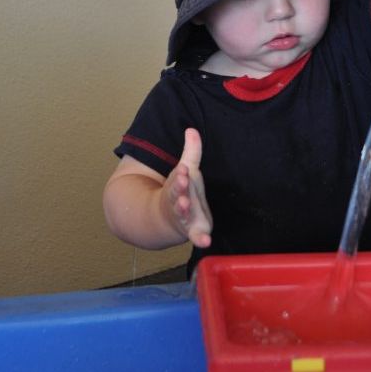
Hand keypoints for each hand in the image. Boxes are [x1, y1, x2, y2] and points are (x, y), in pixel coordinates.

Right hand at [163, 128, 211, 247]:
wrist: (165, 219)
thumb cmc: (181, 191)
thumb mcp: (186, 171)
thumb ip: (191, 152)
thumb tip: (191, 129)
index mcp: (179, 185)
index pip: (179, 178)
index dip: (181, 173)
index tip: (183, 168)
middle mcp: (179, 201)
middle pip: (178, 194)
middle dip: (179, 188)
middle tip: (181, 180)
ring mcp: (184, 217)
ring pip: (182, 213)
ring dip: (183, 209)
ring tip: (186, 204)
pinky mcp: (193, 231)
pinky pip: (195, 236)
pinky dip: (199, 239)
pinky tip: (205, 242)